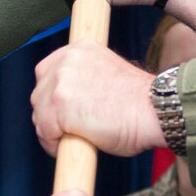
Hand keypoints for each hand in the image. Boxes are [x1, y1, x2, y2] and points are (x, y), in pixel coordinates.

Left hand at [32, 46, 161, 158]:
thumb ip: (85, 80)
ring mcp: (60, 82)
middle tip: (66, 132)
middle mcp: (66, 60)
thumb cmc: (140, 102)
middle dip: (49, 115)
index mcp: (79, 49)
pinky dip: (53, 145)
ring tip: (71, 141)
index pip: (48, 72)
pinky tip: (70, 147)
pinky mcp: (59, 106)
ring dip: (51, 132)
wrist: (156, 110)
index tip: (62, 112)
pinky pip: (45, 132)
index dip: (53, 96)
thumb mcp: (108, 75)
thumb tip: (71, 102)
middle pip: (39, 94)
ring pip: (40, 114)